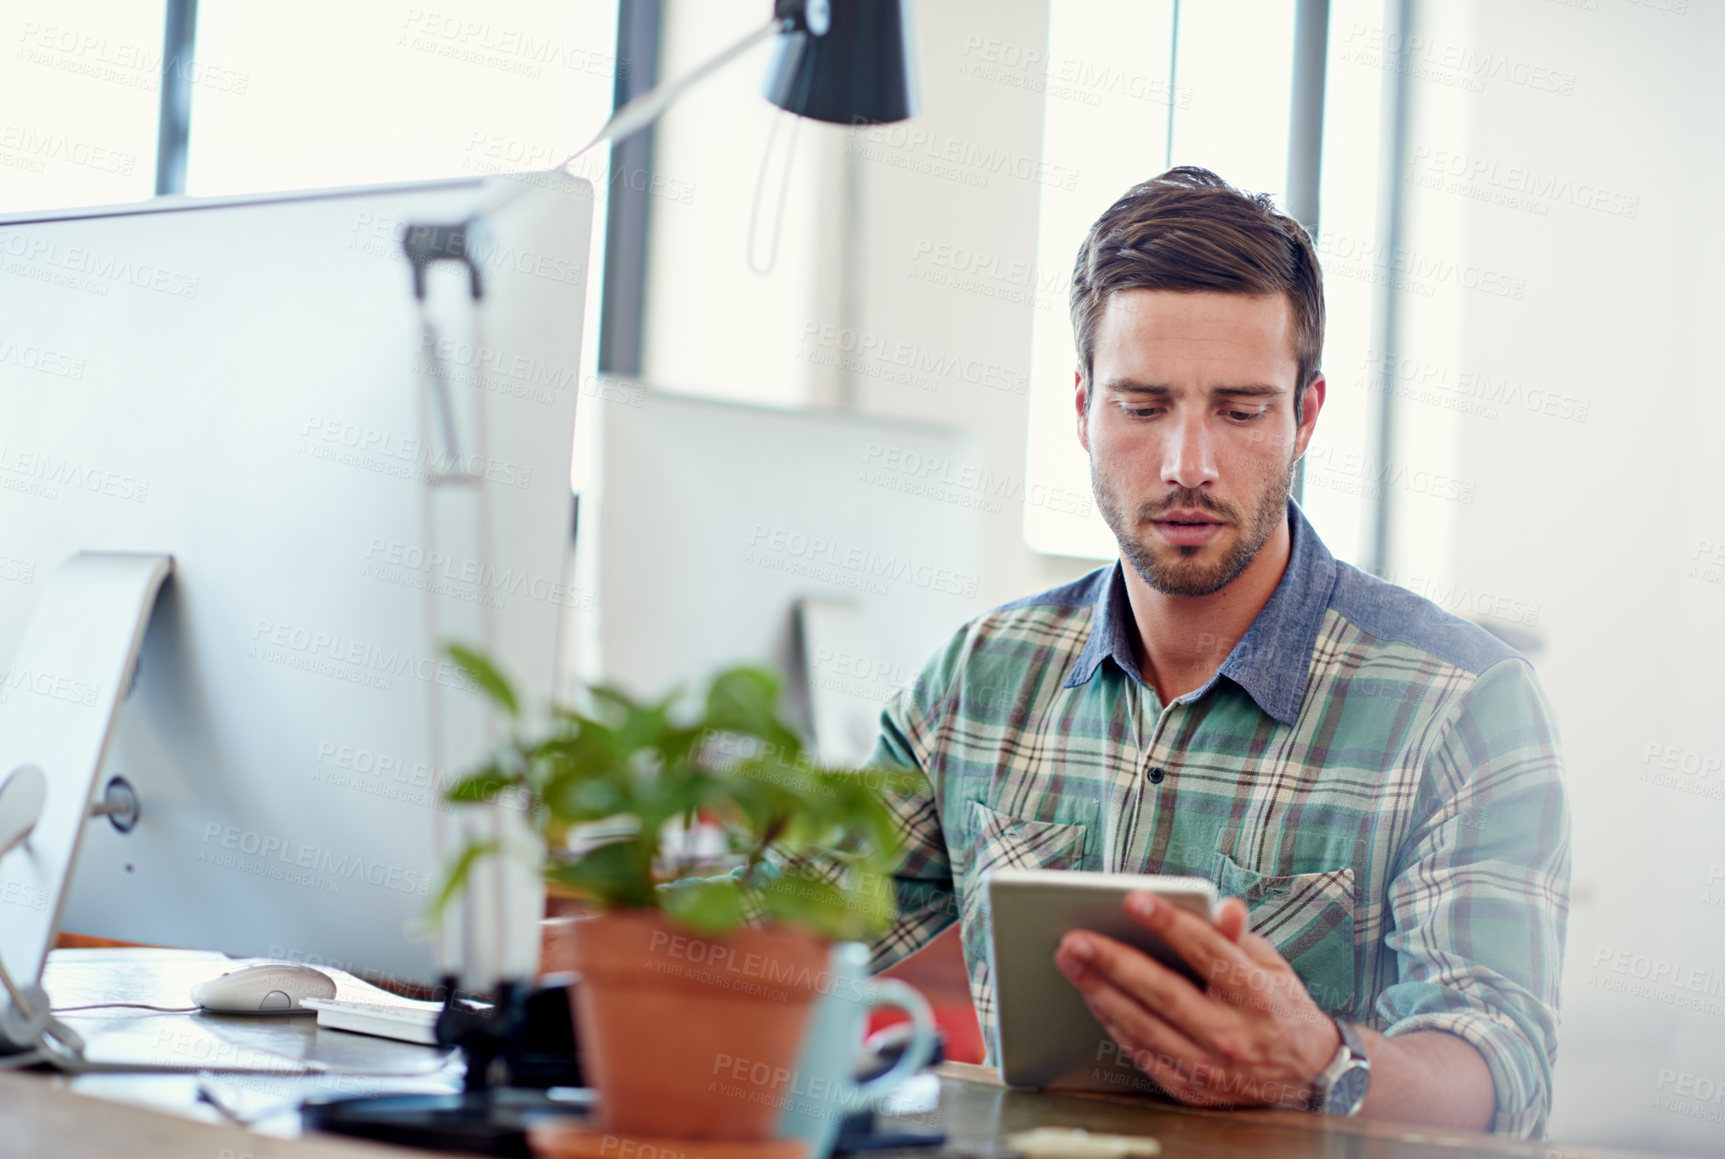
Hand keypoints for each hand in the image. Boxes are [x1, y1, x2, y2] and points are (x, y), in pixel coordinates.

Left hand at [1053, 892, 1339, 1110]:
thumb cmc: (1278, 1007)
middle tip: (1075, 938)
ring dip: (1101, 992)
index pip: (1208, 952)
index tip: (1133, 899)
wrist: (1306, 1078)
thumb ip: (1238, 937)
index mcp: (1257, 996)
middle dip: (1114, 963)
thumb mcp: (1271, 966)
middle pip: (1164, 992)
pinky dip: (1114, 1023)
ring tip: (1071, 962)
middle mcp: (1233, 1035)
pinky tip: (1092, 996)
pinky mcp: (1192, 1089)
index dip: (1169, 924)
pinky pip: (1143, 1053)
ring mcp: (1210, 1068)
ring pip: (1145, 1026)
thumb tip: (1222, 905)